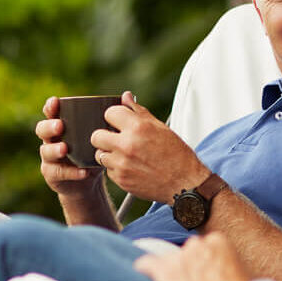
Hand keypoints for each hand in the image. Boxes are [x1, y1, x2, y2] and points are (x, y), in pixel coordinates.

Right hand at [36, 96, 104, 199]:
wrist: (87, 183)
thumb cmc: (93, 153)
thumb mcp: (101, 135)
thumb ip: (109, 117)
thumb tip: (127, 96)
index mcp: (61, 125)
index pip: (51, 112)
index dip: (50, 107)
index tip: (55, 102)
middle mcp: (51, 139)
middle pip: (42, 129)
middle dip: (50, 127)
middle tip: (60, 126)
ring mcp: (49, 158)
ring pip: (45, 151)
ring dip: (55, 149)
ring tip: (65, 149)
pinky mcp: (52, 175)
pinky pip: (58, 172)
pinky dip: (70, 172)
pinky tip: (82, 172)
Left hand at [89, 93, 211, 201]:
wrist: (184, 183)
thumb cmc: (176, 155)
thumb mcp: (160, 127)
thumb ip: (139, 111)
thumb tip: (125, 97)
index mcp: (138, 128)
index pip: (109, 113)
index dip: (115, 117)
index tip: (119, 122)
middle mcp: (127, 145)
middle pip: (96, 135)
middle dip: (105, 136)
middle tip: (116, 139)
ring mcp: (122, 164)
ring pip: (99, 154)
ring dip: (109, 153)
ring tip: (125, 155)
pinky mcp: (121, 180)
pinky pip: (108, 170)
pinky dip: (116, 168)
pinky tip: (131, 167)